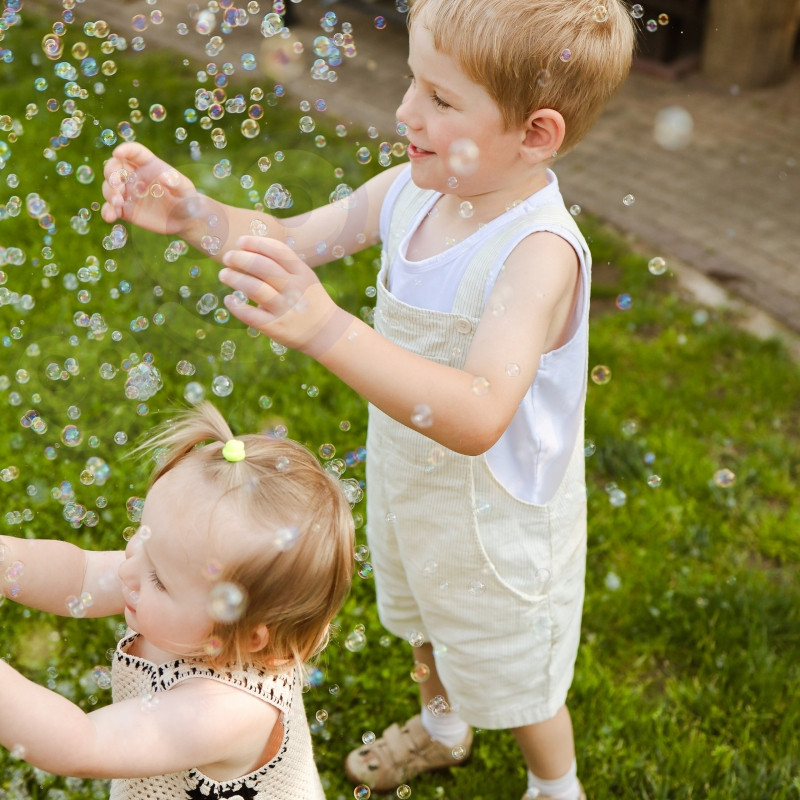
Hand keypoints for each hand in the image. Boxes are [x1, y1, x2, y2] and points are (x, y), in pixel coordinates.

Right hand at [100, 143, 197, 235]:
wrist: (184, 219)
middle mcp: (135, 176)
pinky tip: (109, 217)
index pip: (134, 152)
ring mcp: (128, 193)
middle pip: (114, 168)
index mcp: (149, 165)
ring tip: (118, 203)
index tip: (117, 153)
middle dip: (110, 174)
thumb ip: (177, 182)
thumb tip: (165, 177)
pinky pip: (111, 208)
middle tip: (116, 186)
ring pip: (110, 188)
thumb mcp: (185, 189)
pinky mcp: (125, 209)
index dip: (124, 150)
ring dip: (109, 193)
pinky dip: (108, 211)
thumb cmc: (186, 198)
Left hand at [219, 237, 351, 356]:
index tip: (240, 241)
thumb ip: (285, 267)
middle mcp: (295, 289)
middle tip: (228, 257)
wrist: (328, 333)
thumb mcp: (306, 279)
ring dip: (234, 278)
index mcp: (302, 273)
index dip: (256, 243)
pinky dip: (236, 305)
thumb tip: (251, 251)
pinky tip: (230, 300)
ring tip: (224, 274)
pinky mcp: (275, 326)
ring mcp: (285, 308)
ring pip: (254, 287)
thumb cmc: (310, 301)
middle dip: (240, 258)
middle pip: (262, 266)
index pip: (277, 251)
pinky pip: (249, 314)